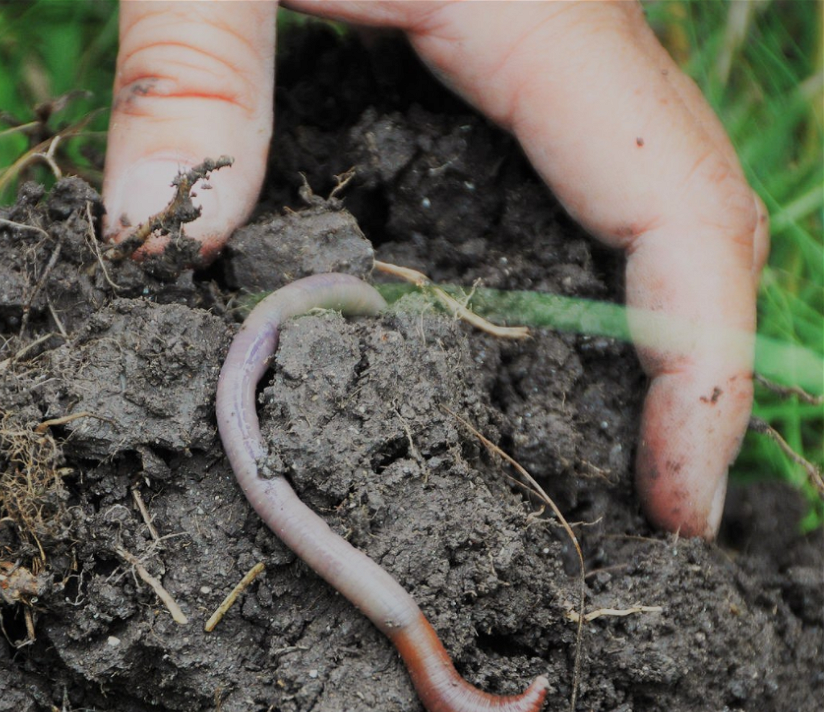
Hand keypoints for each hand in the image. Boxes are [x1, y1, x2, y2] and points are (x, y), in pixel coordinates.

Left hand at [101, 1, 766, 539]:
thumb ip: (187, 68)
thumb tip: (166, 241)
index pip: (675, 203)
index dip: (696, 364)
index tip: (680, 499)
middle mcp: (560, 18)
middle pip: (676, 214)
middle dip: (680, 369)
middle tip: (639, 511)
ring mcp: (531, 22)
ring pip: (619, 193)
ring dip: (628, 329)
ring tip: (587, 455)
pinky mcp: (481, 26)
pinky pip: (548, 162)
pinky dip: (550, 263)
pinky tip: (497, 333)